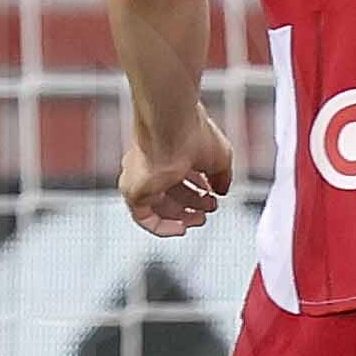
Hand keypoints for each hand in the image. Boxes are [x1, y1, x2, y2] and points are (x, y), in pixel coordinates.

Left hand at [122, 110, 236, 238]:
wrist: (170, 126)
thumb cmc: (191, 132)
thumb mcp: (219, 157)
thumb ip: (221, 176)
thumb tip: (222, 191)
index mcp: (168, 151)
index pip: (181, 176)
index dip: (200, 189)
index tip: (214, 196)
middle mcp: (151, 164)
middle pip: (170, 192)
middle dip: (192, 204)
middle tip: (208, 209)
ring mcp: (140, 177)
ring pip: (158, 206)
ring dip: (181, 216)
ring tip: (200, 218)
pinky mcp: (133, 191)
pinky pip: (144, 218)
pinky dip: (163, 227)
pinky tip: (180, 228)